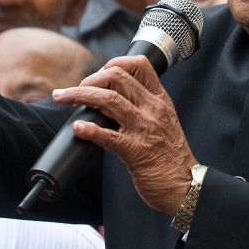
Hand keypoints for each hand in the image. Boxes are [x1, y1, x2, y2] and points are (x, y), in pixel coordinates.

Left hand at [52, 56, 195, 215]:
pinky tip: (78, 129)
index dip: (113, 63)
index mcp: (159, 100)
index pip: (139, 65)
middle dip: (89, 79)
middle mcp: (152, 109)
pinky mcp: (135, 151)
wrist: (186, 185)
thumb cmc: (171, 157)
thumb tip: (109, 100)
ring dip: (79, 95)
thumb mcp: (164, 122)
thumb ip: (143, 108)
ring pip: (108, 99)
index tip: (97, 74)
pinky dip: (89, 130)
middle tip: (74, 91)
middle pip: (116, 77)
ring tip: (63, 97)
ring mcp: (144, 128)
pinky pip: (107, 136)